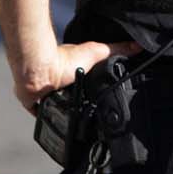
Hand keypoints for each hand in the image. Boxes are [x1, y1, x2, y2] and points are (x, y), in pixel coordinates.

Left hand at [15, 40, 140, 113]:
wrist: (41, 69)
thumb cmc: (64, 58)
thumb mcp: (97, 52)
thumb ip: (116, 49)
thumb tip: (137, 46)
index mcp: (70, 71)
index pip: (82, 81)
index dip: (89, 89)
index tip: (99, 97)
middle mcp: (56, 82)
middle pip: (69, 96)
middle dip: (78, 103)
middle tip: (89, 115)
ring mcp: (45, 94)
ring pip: (56, 107)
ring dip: (63, 113)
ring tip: (76, 125)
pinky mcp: (35, 104)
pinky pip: (41, 117)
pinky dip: (47, 122)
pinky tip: (56, 127)